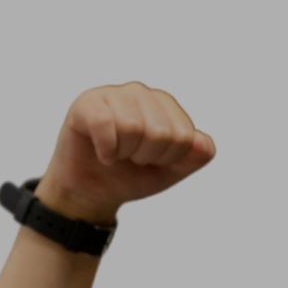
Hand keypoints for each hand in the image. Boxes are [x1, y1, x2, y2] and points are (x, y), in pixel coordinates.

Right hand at [32, 82, 215, 222]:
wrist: (90, 193)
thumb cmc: (129, 176)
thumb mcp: (170, 172)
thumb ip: (195, 157)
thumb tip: (201, 142)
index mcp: (165, 105)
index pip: (184, 136)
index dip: (167, 160)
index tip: (150, 161)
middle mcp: (141, 94)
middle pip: (160, 132)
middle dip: (144, 157)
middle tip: (130, 158)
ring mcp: (113, 95)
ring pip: (132, 127)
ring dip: (123, 153)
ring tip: (115, 154)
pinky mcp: (86, 104)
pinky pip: (104, 123)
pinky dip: (105, 150)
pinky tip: (102, 153)